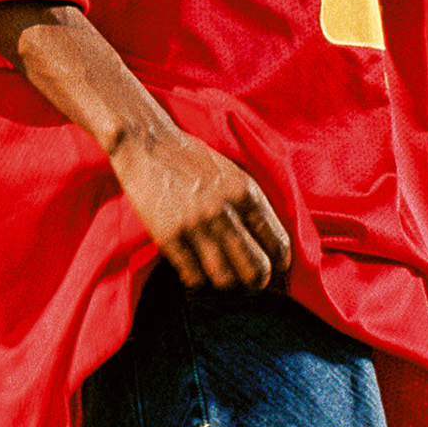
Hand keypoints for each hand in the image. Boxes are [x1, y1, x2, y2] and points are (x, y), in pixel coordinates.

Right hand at [110, 122, 291, 287]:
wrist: (146, 142)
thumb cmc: (192, 158)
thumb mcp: (233, 174)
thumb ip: (252, 206)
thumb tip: (268, 245)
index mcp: (247, 193)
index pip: (279, 244)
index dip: (281, 266)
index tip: (276, 273)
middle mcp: (225, 210)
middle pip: (256, 268)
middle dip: (257, 282)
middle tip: (251, 284)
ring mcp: (196, 225)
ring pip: (225, 278)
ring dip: (227, 284)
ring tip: (222, 278)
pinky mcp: (168, 235)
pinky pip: (192, 275)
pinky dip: (197, 280)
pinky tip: (196, 272)